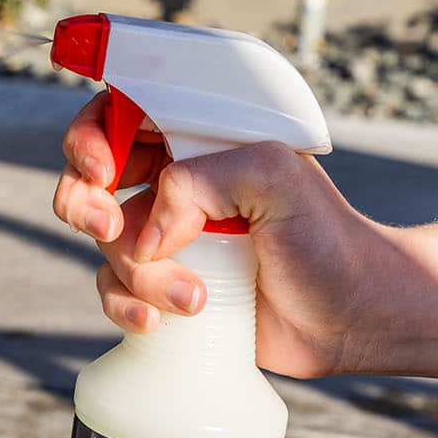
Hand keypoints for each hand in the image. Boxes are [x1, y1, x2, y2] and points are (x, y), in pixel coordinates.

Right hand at [53, 90, 377, 377]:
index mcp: (193, 143)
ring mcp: (163, 240)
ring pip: (101, 245)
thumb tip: (150, 232)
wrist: (354, 316)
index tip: (100, 169)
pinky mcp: (161, 289)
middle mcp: (170, 187)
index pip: (116, 117)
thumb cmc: (328, 237)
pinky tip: (165, 320)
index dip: (90, 138)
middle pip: (85, 180)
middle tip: (111, 227)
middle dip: (84, 203)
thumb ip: (199, 180)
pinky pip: (112, 292)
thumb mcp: (275, 175)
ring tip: (195, 296)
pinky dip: (126, 307)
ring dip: (137, 272)